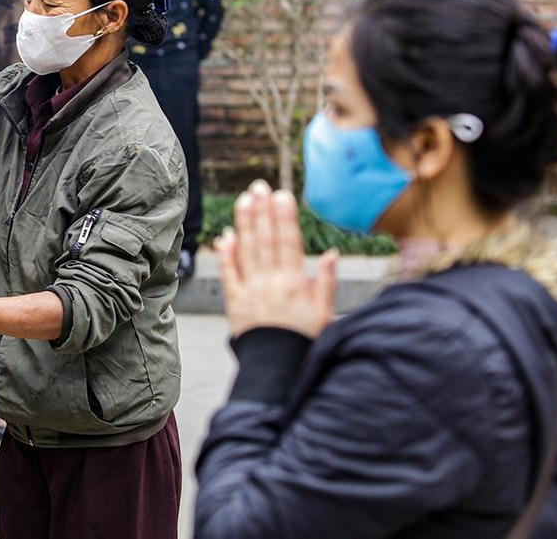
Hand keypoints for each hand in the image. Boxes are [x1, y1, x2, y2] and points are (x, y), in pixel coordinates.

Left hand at [216, 180, 337, 339]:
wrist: (276, 369)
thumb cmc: (304, 342)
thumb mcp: (324, 314)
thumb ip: (325, 282)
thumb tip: (330, 254)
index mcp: (294, 284)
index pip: (288, 243)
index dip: (284, 217)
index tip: (281, 195)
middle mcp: (270, 283)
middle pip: (266, 240)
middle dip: (263, 211)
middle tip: (259, 186)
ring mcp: (250, 290)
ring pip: (247, 250)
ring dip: (245, 223)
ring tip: (244, 200)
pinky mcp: (234, 302)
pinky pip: (228, 274)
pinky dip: (226, 254)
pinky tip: (226, 235)